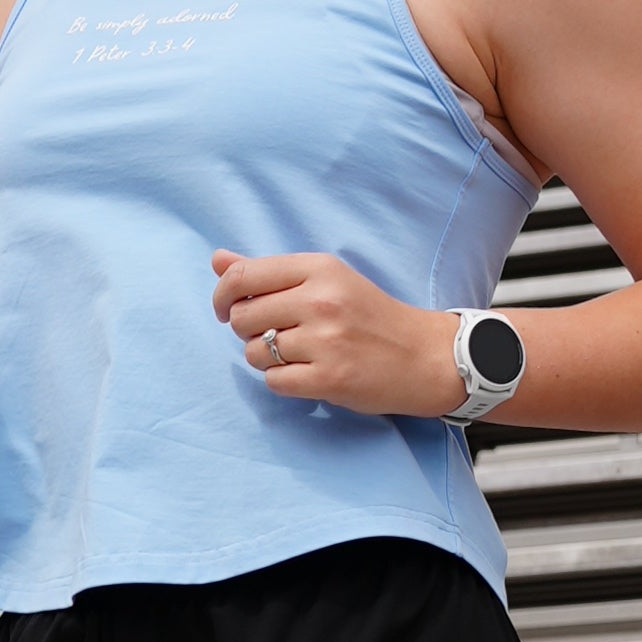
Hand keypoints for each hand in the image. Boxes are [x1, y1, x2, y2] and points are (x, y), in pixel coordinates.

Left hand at [209, 251, 464, 418]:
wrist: (423, 356)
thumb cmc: (370, 316)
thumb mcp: (326, 280)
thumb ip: (269, 272)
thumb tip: (217, 260)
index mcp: (319, 269)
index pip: (243, 276)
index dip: (222, 295)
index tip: (225, 308)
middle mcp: (321, 300)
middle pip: (242, 316)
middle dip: (246, 329)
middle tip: (272, 334)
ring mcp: (325, 341)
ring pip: (254, 352)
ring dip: (265, 358)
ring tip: (295, 355)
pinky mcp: (330, 378)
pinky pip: (274, 381)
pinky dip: (282, 381)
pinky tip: (304, 374)